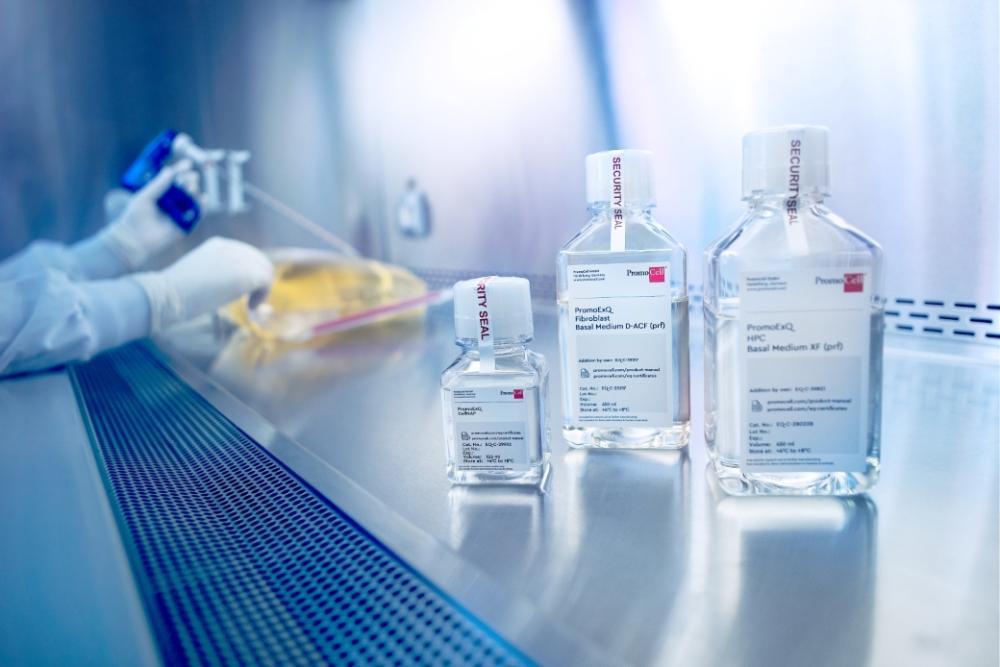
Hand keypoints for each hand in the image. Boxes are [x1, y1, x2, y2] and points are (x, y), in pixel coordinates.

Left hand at [99, 159, 197, 269]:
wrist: (134, 239)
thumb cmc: (135, 217)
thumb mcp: (144, 197)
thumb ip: (158, 184)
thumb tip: (170, 170)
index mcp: (160, 193)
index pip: (173, 179)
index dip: (181, 171)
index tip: (187, 163)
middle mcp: (171, 202)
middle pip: (184, 188)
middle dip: (189, 181)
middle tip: (192, 176)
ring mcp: (178, 214)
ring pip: (191, 200)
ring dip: (194, 193)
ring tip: (192, 188)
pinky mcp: (184, 226)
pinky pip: (196, 216)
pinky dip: (202, 208)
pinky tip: (204, 199)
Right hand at [131, 237, 273, 331]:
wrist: (167, 295)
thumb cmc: (176, 292)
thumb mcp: (200, 275)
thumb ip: (218, 274)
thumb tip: (233, 288)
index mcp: (219, 244)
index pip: (246, 255)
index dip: (249, 273)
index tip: (244, 291)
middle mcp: (231, 246)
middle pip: (259, 260)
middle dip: (258, 281)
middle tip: (251, 300)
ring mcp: (239, 258)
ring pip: (265, 270)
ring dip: (261, 289)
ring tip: (250, 305)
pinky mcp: (246, 274)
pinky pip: (266, 281)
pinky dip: (262, 295)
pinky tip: (250, 307)